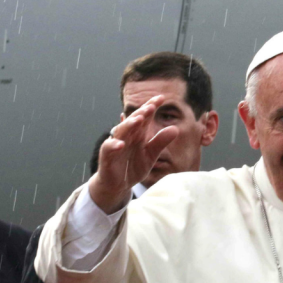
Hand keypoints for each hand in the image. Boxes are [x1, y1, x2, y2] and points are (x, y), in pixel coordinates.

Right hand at [88, 95, 178, 212]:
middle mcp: (126, 136)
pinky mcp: (106, 157)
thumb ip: (161, 141)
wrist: (118, 184)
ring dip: (129, 125)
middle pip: (133, 121)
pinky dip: (114, 145)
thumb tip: (176, 128)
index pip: (144, 116)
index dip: (151, 106)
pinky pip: (108, 149)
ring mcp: (115, 145)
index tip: (162, 98)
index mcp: (138, 133)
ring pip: (121, 131)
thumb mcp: (151, 154)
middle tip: (151, 106)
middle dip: (141, 113)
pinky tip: (121, 144)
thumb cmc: (133, 166)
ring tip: (138, 120)